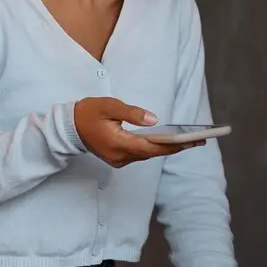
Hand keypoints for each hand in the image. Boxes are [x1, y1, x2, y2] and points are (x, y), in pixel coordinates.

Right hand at [74, 97, 203, 167]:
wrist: (67, 128)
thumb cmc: (88, 113)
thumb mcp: (109, 106)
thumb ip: (132, 113)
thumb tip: (155, 120)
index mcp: (118, 143)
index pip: (151, 147)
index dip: (173, 145)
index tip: (191, 141)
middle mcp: (120, 156)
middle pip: (152, 153)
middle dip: (175, 147)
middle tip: (198, 141)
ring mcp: (118, 160)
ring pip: (147, 155)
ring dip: (166, 148)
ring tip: (187, 140)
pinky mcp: (117, 159)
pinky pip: (139, 155)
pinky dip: (154, 149)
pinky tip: (166, 142)